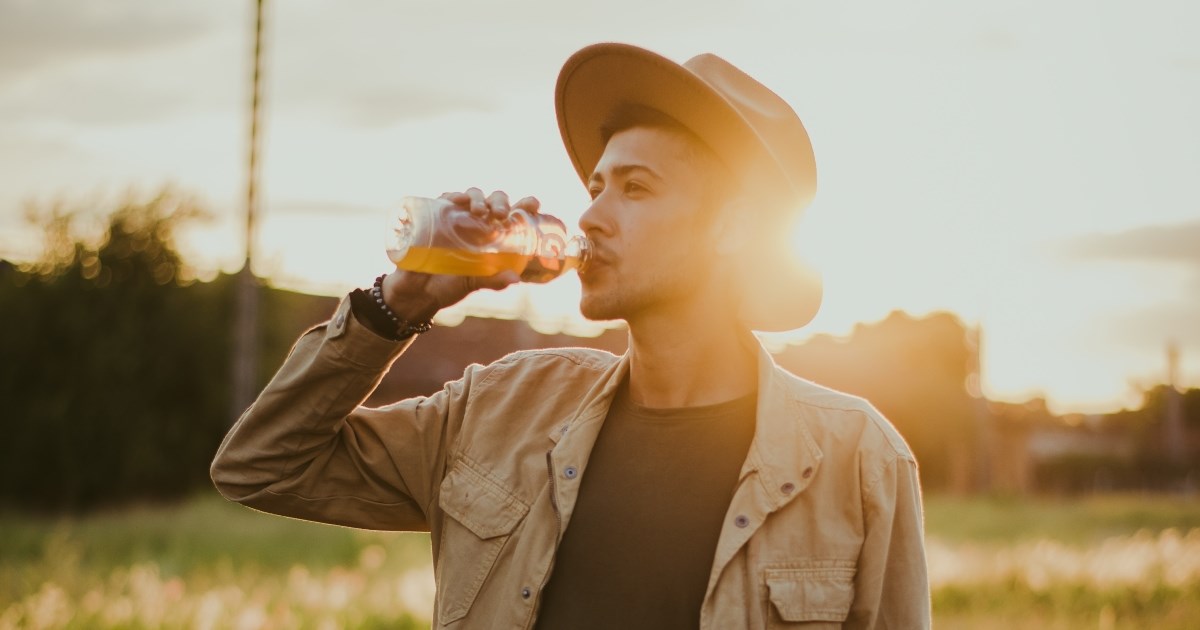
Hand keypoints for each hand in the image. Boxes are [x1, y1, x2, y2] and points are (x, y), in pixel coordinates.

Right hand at [380, 188, 539, 321]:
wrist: (415, 292)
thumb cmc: (448, 287)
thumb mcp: (473, 284)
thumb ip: (492, 281)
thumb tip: (516, 279)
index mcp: (491, 238)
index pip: (512, 216)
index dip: (524, 206)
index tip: (533, 204)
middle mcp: (476, 224)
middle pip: (493, 201)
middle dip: (500, 202)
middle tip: (501, 214)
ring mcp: (455, 219)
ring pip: (471, 196)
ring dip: (478, 198)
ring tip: (479, 210)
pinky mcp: (435, 217)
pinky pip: (445, 200)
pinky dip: (451, 196)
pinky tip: (456, 199)